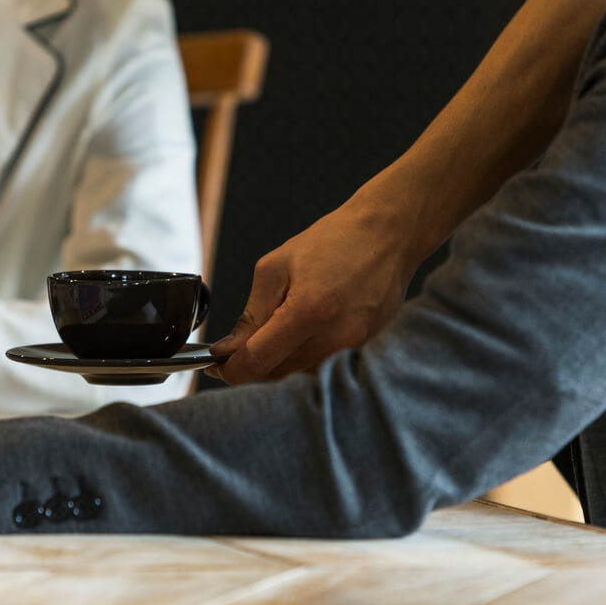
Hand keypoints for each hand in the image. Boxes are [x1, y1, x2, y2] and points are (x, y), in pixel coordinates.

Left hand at [208, 175, 426, 384]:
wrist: (389, 233)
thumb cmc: (334, 240)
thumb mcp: (277, 266)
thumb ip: (251, 314)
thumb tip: (229, 348)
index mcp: (309, 313)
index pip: (258, 362)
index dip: (230, 369)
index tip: (216, 365)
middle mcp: (335, 338)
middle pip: (277, 371)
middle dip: (252, 360)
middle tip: (237, 343)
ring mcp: (354, 345)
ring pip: (298, 368)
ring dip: (279, 355)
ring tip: (280, 318)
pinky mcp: (365, 346)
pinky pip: (322, 360)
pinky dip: (304, 348)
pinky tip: (306, 320)